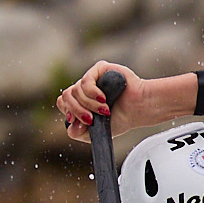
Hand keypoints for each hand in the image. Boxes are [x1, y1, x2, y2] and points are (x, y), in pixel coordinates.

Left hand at [56, 62, 197, 142]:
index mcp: (82, 100)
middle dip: (78, 111)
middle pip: (66, 97)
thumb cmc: (123, 118)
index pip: (63, 102)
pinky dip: (92, 94)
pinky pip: (85, 81)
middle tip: (91, 119)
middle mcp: (84, 88)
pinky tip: (104, 99)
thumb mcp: (98, 132)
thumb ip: (80, 133)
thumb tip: (71, 127)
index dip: (70, 112)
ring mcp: (91, 78)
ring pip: (74, 91)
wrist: (140, 110)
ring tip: (105, 110)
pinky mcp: (99, 69)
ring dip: (89, 105)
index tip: (84, 122)